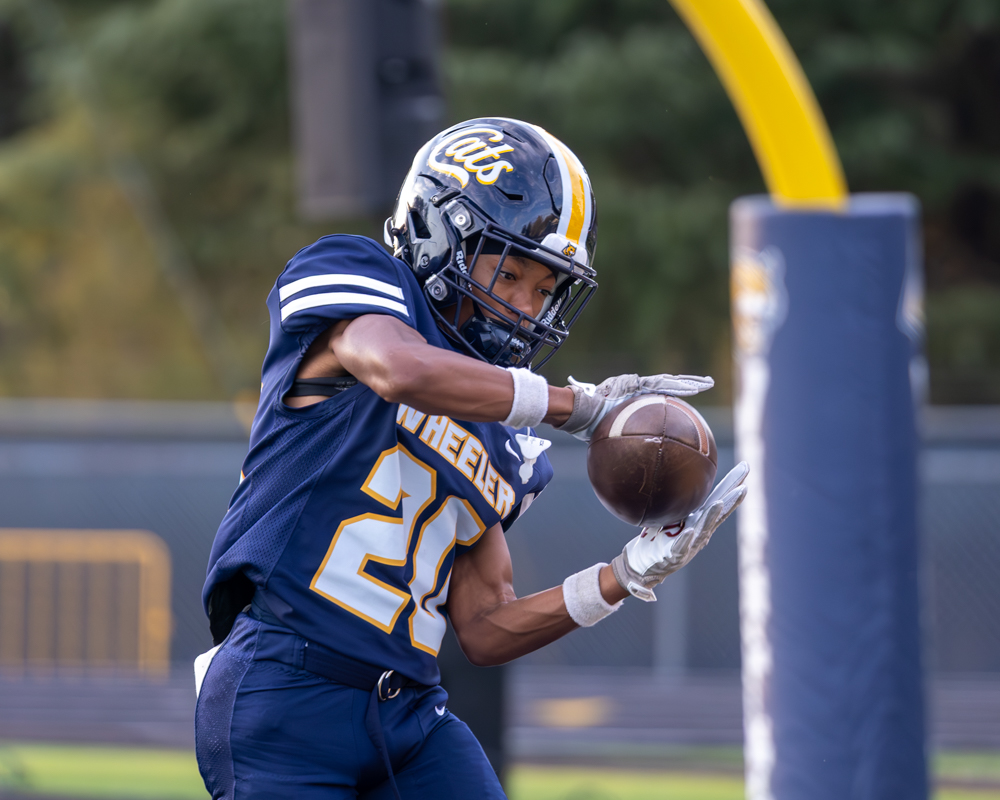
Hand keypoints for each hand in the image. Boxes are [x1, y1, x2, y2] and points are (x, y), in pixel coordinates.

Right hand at [555, 373, 713, 441]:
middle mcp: (639, 389)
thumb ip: (620, 443)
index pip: (658, 396)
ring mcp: (640, 385)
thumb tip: (624, 467)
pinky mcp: (640, 383)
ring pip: (670, 383)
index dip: (673, 395)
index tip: (687, 399)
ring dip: (689, 383)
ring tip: (707, 383)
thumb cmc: (591, 424)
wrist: (582, 411)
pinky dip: (679, 386)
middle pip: (668, 386)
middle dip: (686, 385)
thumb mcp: (608, 436)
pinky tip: (695, 389)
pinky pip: (664, 385)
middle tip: (706, 385)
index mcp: (634, 399)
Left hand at [610, 462, 748, 601]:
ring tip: (720, 502)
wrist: (644, 565)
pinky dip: (687, 539)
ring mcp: (689, 544)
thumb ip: (680, 500)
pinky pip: (681, 546)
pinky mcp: (674, 555)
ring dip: (712, 516)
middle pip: (718, 513)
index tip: (745, 467)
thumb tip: (680, 472)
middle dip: (732, 500)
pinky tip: (692, 531)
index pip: (719, 498)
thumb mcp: (671, 515)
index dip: (732, 484)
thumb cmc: (659, 538)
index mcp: (699, 520)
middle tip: (744, 487)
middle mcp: (699, 531)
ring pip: (703, 528)